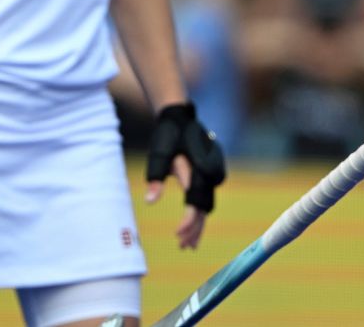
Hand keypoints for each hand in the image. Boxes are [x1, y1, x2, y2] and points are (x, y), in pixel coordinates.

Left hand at [146, 102, 225, 248]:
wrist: (181, 117)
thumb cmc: (168, 135)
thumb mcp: (159, 154)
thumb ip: (155, 178)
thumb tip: (150, 202)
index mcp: (197, 169)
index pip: (195, 203)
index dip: (188, 222)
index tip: (177, 235)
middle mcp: (209, 172)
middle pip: (204, 208)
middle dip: (195, 229)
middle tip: (183, 247)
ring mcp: (213, 172)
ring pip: (208, 205)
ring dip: (199, 224)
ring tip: (188, 244)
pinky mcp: (212, 173)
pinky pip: (208, 197)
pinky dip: (201, 213)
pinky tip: (195, 225)